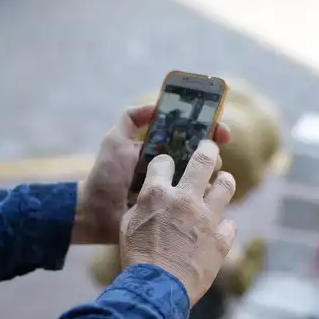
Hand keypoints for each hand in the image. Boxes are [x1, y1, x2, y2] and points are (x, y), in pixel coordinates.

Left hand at [72, 105, 230, 244]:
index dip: (208, 132)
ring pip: (201, 180)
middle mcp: (169, 169)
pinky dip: (203, 200)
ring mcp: (172, 191)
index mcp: (159, 151)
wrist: (96, 213)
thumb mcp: (115, 141)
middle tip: (214, 159)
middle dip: (212, 156)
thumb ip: (130, 118)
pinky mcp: (172, 212)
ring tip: (208, 179)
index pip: (191, 137)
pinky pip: (194, 204)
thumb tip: (157, 105)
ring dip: (210, 177)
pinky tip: (205, 198)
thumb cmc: (106, 176)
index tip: (222, 133)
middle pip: (201, 158)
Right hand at [119, 140, 237, 304]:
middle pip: (204, 159)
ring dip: (223, 181)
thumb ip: (142, 205)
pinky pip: (230, 223)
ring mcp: (207, 218)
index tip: (168, 166)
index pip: (164, 161)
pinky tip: (218, 229)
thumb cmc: (137, 258)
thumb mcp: (128, 226)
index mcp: (157, 194)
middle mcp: (185, 200)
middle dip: (208, 149)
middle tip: (210, 148)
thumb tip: (150, 197)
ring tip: (222, 181)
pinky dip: (223, 225)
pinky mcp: (221, 239)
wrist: (157, 289)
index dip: (165, 162)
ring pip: (226, 185)